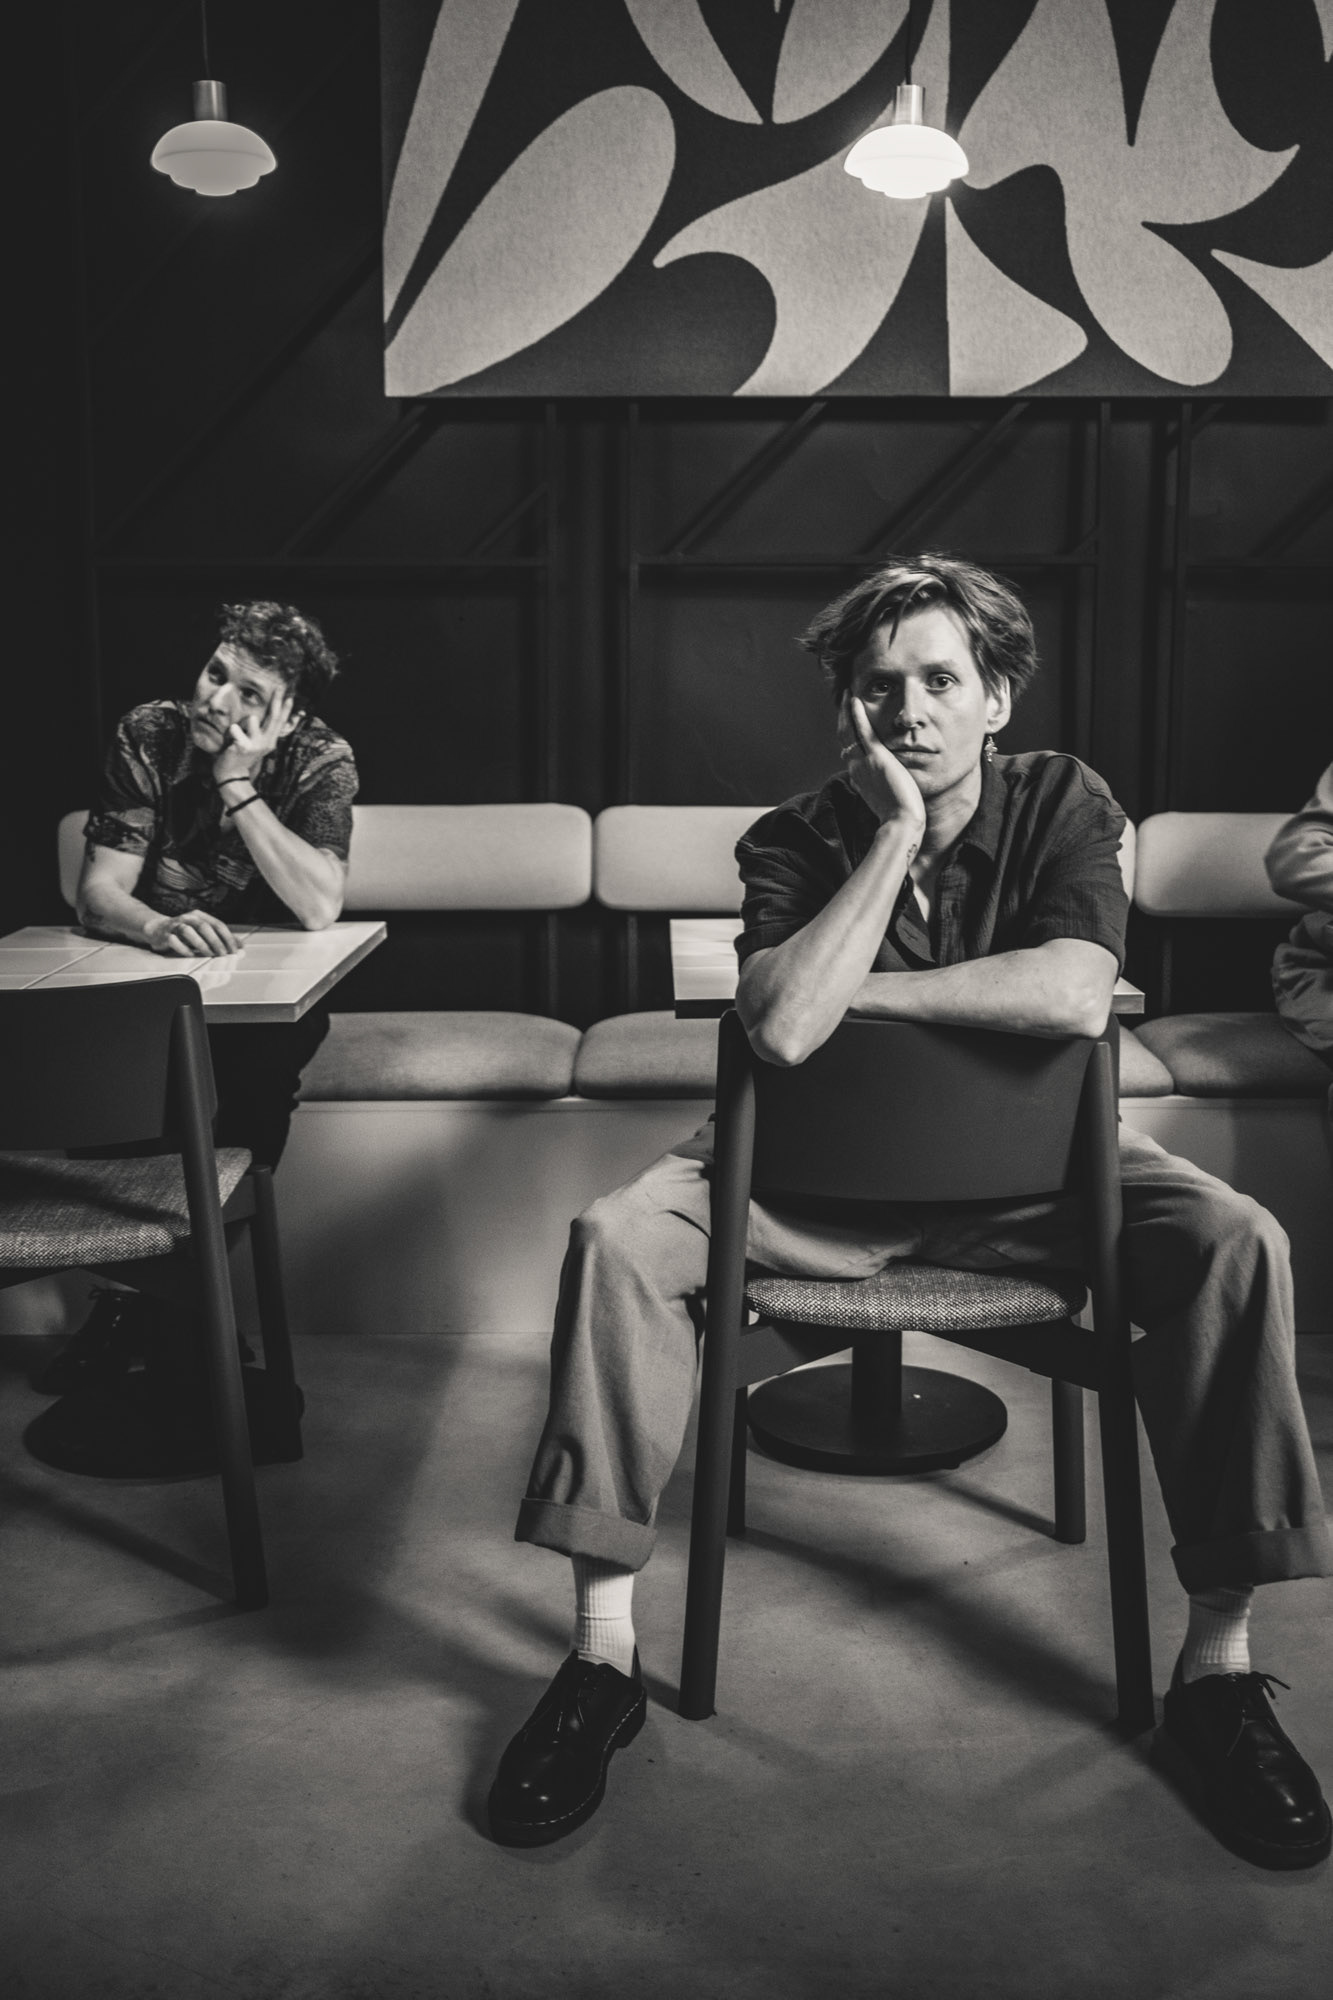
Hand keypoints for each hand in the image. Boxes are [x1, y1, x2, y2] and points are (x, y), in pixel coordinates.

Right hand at [146, 909, 238, 957]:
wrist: (157, 930)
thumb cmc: (185, 934)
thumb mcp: (204, 934)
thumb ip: (221, 939)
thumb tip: (241, 947)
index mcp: (200, 916)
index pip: (218, 925)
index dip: (227, 938)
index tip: (234, 951)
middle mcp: (188, 918)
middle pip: (205, 927)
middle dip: (216, 942)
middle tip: (223, 955)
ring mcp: (175, 925)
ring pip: (189, 931)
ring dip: (201, 944)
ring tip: (208, 955)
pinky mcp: (165, 934)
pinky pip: (174, 940)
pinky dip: (183, 948)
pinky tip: (191, 955)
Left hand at [212, 687, 294, 788]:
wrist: (232, 774)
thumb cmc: (242, 755)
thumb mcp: (257, 744)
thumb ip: (262, 732)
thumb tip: (264, 716)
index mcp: (270, 741)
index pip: (279, 722)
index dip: (285, 709)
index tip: (289, 696)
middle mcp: (266, 743)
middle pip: (273, 718)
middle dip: (276, 702)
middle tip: (279, 688)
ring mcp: (255, 745)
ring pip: (252, 719)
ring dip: (244, 722)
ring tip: (239, 733)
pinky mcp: (243, 746)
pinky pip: (235, 728)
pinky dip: (231, 731)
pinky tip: (229, 742)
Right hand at [838, 694, 926, 834]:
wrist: (901, 822)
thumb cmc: (897, 815)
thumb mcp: (882, 798)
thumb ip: (876, 787)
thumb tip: (869, 785)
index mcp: (858, 776)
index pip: (848, 750)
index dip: (846, 734)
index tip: (848, 721)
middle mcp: (856, 767)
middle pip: (843, 738)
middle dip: (843, 718)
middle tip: (844, 700)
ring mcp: (864, 762)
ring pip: (848, 731)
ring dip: (846, 711)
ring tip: (847, 695)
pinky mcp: (876, 757)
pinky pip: (862, 731)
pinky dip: (856, 715)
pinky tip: (854, 700)